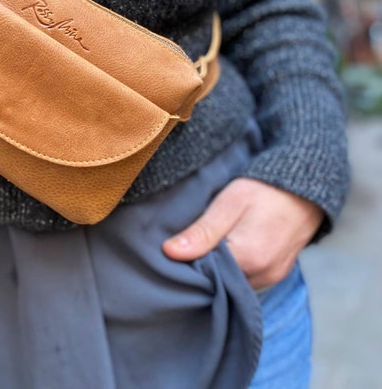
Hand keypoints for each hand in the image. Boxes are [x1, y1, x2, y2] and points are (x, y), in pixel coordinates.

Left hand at [162, 178, 323, 289]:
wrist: (305, 191)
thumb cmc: (264, 191)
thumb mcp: (229, 203)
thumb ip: (202, 231)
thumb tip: (170, 252)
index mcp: (248, 259)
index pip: (204, 274)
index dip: (189, 262)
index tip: (179, 247)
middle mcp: (262, 276)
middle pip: (220, 282)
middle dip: (204, 268)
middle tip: (195, 244)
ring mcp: (272, 278)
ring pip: (233, 283)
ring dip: (220, 270)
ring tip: (211, 247)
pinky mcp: (277, 275)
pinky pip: (248, 280)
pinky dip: (235, 270)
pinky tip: (228, 252)